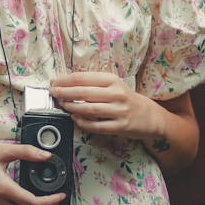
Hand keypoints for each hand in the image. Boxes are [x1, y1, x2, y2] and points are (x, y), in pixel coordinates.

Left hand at [50, 71, 164, 140]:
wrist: (151, 116)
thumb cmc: (128, 99)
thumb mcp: (115, 86)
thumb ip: (94, 85)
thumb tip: (67, 84)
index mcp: (113, 80)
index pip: (84, 78)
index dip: (65, 80)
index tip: (54, 82)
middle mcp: (117, 94)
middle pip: (84, 92)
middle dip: (64, 92)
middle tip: (54, 93)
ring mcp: (119, 111)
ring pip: (89, 109)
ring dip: (72, 107)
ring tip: (62, 105)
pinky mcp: (120, 126)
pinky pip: (97, 126)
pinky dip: (83, 123)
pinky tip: (75, 119)